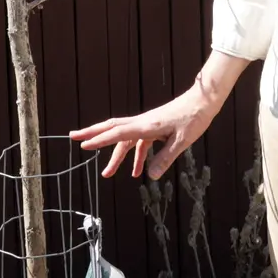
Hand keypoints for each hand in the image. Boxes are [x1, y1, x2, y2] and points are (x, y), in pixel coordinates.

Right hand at [71, 53, 248, 180]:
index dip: (99, 140)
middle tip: (73, 138)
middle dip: (93, 134)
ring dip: (115, 155)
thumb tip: (151, 176)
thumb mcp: (182, 141)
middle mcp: (143, 123)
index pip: (118, 133)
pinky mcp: (154, 127)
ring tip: (106, 173)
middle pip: (112, 128)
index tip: (82, 145)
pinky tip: (137, 172)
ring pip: (125, 139)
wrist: (204, 101)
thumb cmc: (194, 118)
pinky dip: (135, 157)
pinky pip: (139, 143)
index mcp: (146, 125)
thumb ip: (166, 158)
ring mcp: (147, 124)